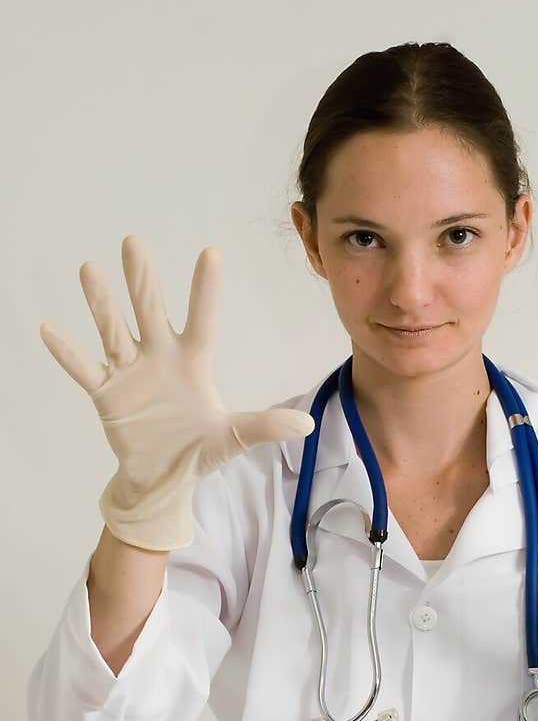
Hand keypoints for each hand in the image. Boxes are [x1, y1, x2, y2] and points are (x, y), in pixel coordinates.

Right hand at [40, 235, 314, 549]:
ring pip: (113, 330)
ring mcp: (130, 372)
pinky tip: (50, 329)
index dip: (204, 290)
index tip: (211, 254)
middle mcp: (159, 358)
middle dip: (141, 280)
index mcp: (193, 362)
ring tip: (89, 270)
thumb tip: (305, 424)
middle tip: (133, 242)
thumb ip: (264, 426)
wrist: (164, 478)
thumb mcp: (234, 438)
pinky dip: (68, 353)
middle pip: (149, 312)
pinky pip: (84, 369)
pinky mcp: (106, 394)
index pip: (202, 320)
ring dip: (101, 304)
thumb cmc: (200, 450)